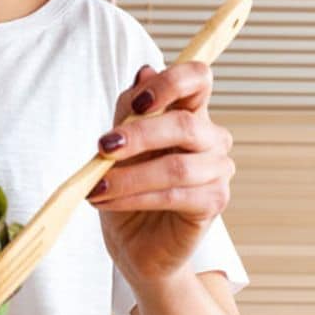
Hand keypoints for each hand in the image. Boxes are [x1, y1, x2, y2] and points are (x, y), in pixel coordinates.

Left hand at [88, 61, 234, 286]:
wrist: (136, 242)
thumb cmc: (130, 187)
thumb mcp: (120, 144)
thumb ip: (130, 110)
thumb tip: (144, 72)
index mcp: (191, 113)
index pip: (199, 78)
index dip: (171, 82)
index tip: (136, 103)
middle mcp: (212, 138)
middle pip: (185, 124)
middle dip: (138, 135)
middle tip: (102, 147)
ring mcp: (218, 171)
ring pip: (176, 166)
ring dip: (129, 176)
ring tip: (97, 186)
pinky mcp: (214, 203)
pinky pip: (174, 195)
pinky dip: (135, 197)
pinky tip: (109, 201)